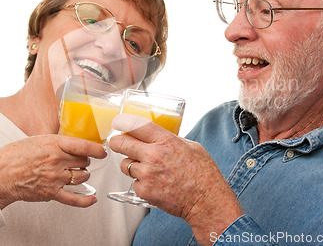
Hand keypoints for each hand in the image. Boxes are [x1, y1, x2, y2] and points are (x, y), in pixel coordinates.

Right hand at [0, 135, 106, 209]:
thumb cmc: (13, 156)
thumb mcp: (37, 139)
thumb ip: (56, 142)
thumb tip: (72, 144)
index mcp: (53, 145)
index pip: (83, 145)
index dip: (97, 149)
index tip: (102, 151)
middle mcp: (56, 161)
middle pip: (84, 161)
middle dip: (85, 160)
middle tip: (79, 160)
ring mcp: (55, 178)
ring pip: (82, 176)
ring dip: (83, 174)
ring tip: (77, 172)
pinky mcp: (51, 193)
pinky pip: (74, 198)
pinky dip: (86, 200)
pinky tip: (92, 199)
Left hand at [108, 114, 242, 244]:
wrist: (206, 201)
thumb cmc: (203, 175)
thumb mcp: (191, 147)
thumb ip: (171, 140)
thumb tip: (159, 137)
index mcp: (165, 141)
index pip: (135, 125)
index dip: (122, 122)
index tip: (118, 122)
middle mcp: (153, 155)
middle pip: (121, 143)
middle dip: (116, 142)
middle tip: (117, 142)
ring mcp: (147, 174)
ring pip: (125, 164)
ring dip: (131, 164)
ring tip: (146, 168)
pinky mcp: (144, 191)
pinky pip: (134, 182)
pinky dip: (141, 183)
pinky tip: (154, 183)